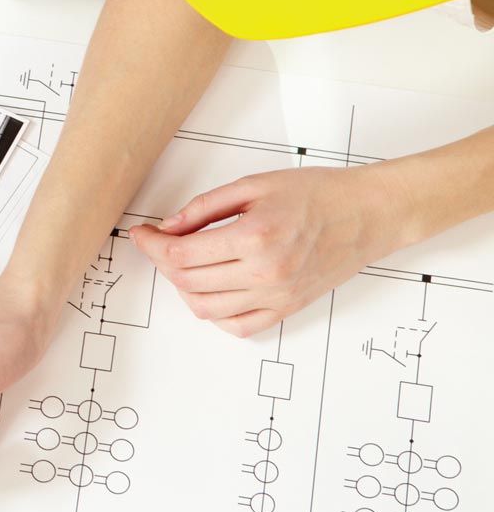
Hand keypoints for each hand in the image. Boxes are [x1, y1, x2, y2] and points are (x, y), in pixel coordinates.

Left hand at [131, 167, 406, 338]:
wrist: (368, 213)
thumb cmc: (318, 194)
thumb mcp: (254, 185)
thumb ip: (205, 207)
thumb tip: (168, 226)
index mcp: (255, 237)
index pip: (181, 254)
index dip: (151, 244)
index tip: (142, 233)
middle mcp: (265, 273)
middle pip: (186, 281)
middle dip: (161, 261)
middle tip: (158, 243)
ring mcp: (277, 296)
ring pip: (205, 308)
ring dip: (182, 287)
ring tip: (184, 263)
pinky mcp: (287, 308)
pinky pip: (238, 325)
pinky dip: (213, 312)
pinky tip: (210, 288)